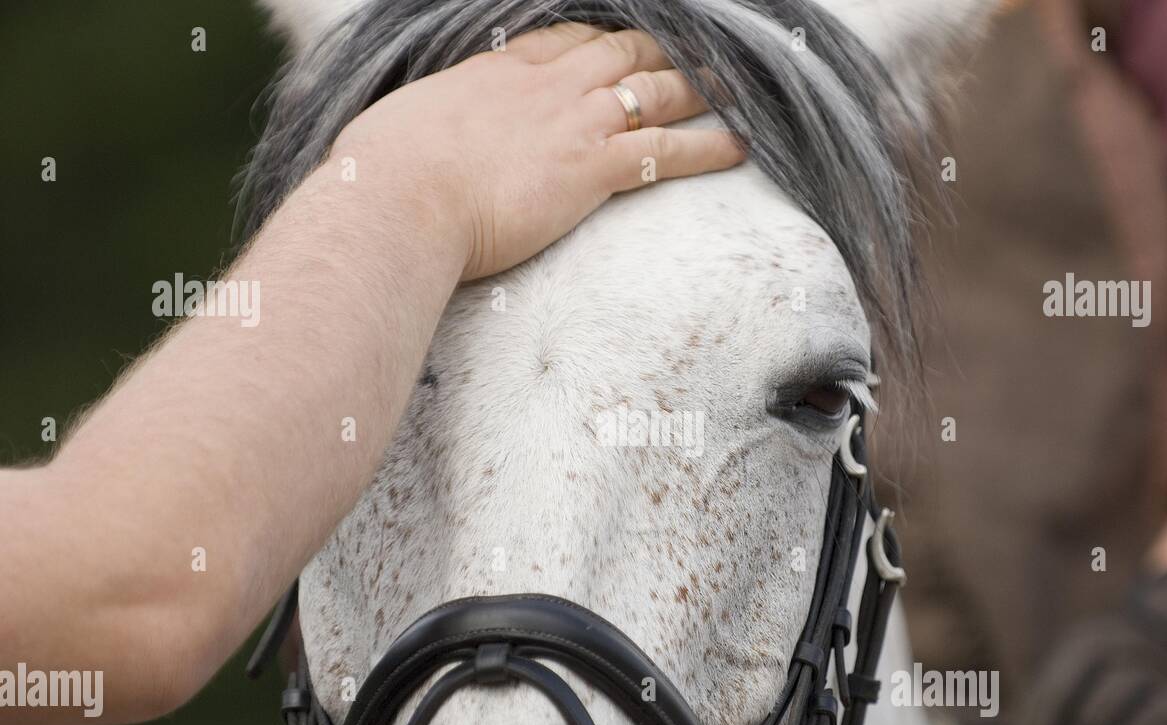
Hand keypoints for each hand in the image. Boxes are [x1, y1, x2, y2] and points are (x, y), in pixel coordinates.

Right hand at [328, 24, 744, 279]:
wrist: (398, 197)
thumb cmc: (383, 172)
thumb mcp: (402, 129)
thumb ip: (427, 131)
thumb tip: (409, 147)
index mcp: (501, 71)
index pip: (566, 41)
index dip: (602, 41)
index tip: (621, 43)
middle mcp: (547, 87)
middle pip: (621, 54)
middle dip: (661, 52)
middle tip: (694, 56)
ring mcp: (575, 122)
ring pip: (654, 91)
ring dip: (699, 88)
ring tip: (732, 90)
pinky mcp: (593, 167)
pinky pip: (666, 152)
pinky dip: (708, 148)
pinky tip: (739, 149)